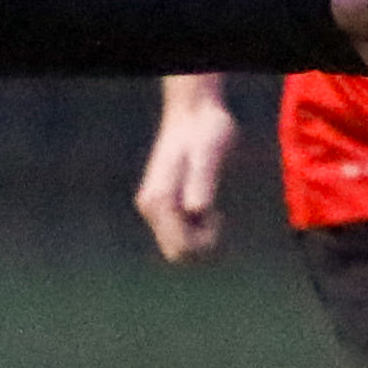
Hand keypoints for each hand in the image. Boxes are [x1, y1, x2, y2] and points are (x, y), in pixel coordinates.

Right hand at [133, 85, 238, 263]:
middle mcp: (151, 206)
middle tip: (217, 214)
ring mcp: (155, 206)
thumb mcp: (210, 153)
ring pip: (177, 247)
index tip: (216, 214)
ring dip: (200, 238)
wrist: (194, 113)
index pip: (180, 248)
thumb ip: (202, 182)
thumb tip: (197, 210)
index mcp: (159, 198)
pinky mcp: (163, 204)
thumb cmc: (207, 131)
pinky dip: (197, 230)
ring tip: (212, 209)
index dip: (205, 242)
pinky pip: (178, 234)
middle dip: (202, 245)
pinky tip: (208, 208)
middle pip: (177, 253)